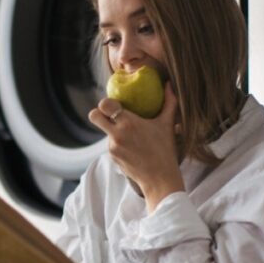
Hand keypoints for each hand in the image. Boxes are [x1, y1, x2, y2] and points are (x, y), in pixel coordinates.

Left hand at [88, 81, 184, 212]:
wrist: (160, 178)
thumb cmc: (165, 149)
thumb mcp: (167, 124)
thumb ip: (169, 102)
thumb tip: (169, 84)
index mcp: (128, 122)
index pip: (104, 105)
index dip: (106, 103)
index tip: (114, 104)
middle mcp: (117, 134)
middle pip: (94, 116)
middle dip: (98, 113)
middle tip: (108, 114)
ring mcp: (112, 147)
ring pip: (105, 132)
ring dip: (113, 131)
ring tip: (130, 135)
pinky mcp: (112, 157)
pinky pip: (110, 145)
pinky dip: (118, 144)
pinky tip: (131, 147)